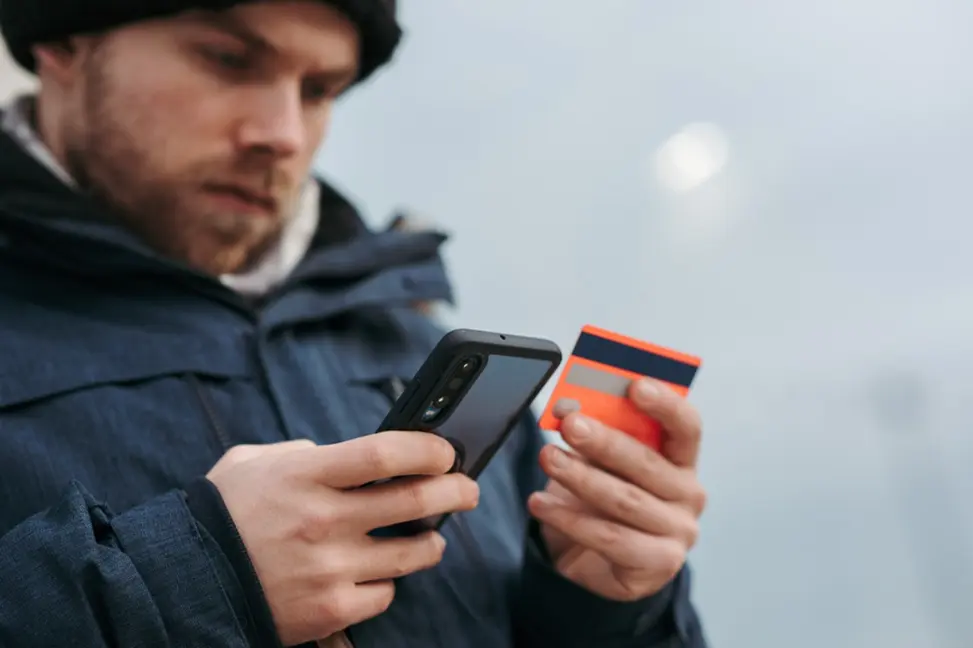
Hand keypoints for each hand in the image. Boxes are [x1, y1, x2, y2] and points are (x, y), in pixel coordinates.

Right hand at [206, 433, 479, 645]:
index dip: (428, 449)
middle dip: (456, 491)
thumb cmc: (221, 515)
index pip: (385, 453)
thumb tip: (347, 455)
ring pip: (413, 554)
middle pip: (416, 501)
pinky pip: (384, 595)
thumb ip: (303, 450)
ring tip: (433, 538)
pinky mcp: (330, 610)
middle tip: (468, 489)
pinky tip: (379, 575)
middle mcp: (323, 520)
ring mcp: (329, 568)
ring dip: (433, 542)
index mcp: (305, 476)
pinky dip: (387, 584)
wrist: (185, 583)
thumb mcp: (254, 463)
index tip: (446, 451)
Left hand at [528, 378, 705, 601]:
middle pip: (648, 463)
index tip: (635, 385)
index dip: (665, 405)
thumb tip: (569, 406)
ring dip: (580, 478)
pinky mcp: (658, 564)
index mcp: (682, 460)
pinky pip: (611, 538)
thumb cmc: (601, 498)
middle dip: (605, 441)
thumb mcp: (600, 462)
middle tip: (570, 424)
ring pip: (625, 501)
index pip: (687, 426)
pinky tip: (540, 504)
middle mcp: (689, 495)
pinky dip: (570, 519)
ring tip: (547, 458)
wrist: (594, 561)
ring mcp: (678, 532)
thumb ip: (595, 433)